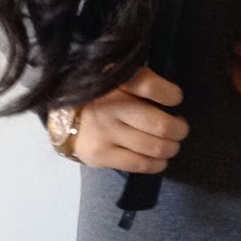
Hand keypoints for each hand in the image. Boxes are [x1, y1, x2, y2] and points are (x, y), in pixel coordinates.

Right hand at [74, 67, 189, 173]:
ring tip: (170, 144)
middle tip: (179, 127)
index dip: (171, 94)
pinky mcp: (101, 155)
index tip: (175, 98)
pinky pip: (140, 164)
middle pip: (160, 125)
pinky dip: (157, 164)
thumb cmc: (98, 94)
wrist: (61, 116)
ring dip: (171, 148)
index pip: (150, 86)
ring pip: (154, 147)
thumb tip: (172, 97)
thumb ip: (138, 79)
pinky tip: (159, 159)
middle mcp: (109, 107)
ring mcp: (104, 133)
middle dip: (179, 129)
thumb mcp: (114, 76)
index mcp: (114, 81)